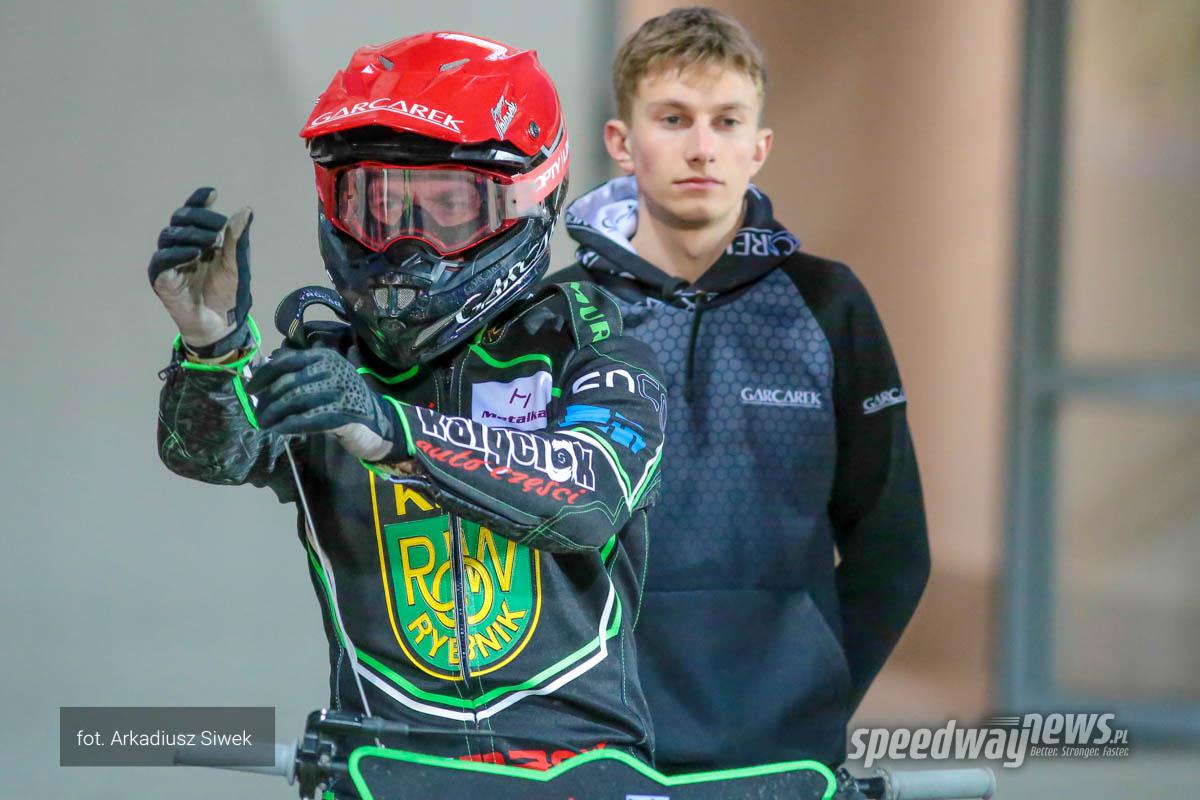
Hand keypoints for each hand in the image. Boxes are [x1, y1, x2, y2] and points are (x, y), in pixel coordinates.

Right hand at [149, 187, 252, 355]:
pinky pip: (162, 261)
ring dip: (190, 234)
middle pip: (180, 220)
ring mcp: (168, 262)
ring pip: (169, 236)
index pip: (193, 212)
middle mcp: (180, 246)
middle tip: (218, 228)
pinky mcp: (161, 279)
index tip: (212, 194)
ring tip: (211, 241)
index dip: (198, 201)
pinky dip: (178, 254)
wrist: (221, 323)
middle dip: (199, 218)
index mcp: (197, 238)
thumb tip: (246, 210)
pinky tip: (195, 254)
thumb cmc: (227, 292)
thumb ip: (237, 238)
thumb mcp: (237, 263)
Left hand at [246, 348, 407, 461]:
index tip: (250, 390)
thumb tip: (269, 362)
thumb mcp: (325, 376)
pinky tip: (279, 430)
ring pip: (295, 400)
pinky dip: (290, 425)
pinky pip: (308, 418)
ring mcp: (338, 391)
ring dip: (274, 414)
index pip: (286, 361)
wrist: (377, 421)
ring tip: (264, 424)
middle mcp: (331, 369)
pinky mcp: (342, 413)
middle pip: (288, 383)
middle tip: (257, 414)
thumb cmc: (344, 398)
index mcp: (324, 357)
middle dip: (267, 400)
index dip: (264, 375)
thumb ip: (302, 368)